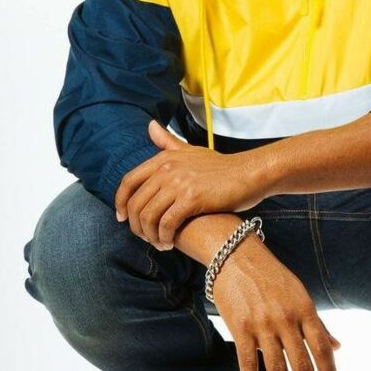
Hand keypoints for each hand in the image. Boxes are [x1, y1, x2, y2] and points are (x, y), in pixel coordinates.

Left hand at [114, 120, 265, 247]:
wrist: (249, 174)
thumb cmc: (221, 167)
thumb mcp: (191, 150)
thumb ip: (168, 142)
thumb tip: (150, 126)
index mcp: (164, 158)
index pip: (129, 181)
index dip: (121, 202)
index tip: (123, 218)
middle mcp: (167, 168)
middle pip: (136, 203)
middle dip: (136, 225)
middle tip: (145, 238)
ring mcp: (179, 183)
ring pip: (148, 216)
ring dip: (149, 235)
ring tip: (159, 243)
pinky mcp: (192, 199)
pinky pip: (166, 224)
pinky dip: (163, 238)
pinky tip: (169, 244)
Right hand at [211, 239, 341, 370]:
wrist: (237, 255)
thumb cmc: (271, 276)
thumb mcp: (299, 294)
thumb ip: (317, 323)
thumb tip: (338, 347)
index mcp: (304, 309)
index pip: (322, 347)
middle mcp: (286, 319)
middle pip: (301, 362)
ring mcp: (262, 324)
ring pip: (276, 368)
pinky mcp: (240, 327)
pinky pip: (247, 361)